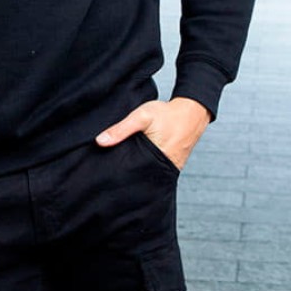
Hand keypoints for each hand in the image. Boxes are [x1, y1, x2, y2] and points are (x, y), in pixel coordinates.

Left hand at [95, 97, 209, 170]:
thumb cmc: (166, 113)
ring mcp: (170, 168)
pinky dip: (147, 167)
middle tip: (110, 177)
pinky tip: (138, 164)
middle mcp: (163, 167)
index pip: (131, 174)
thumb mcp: (141, 117)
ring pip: (148, 174)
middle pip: (139, 177)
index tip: (105, 178)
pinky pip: (157, 170)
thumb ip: (121, 129)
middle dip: (126, 177)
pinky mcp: (173, 165)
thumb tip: (99, 141)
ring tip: (122, 172)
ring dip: (137, 172)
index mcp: (154, 158)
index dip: (119, 176)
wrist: (191, 112)